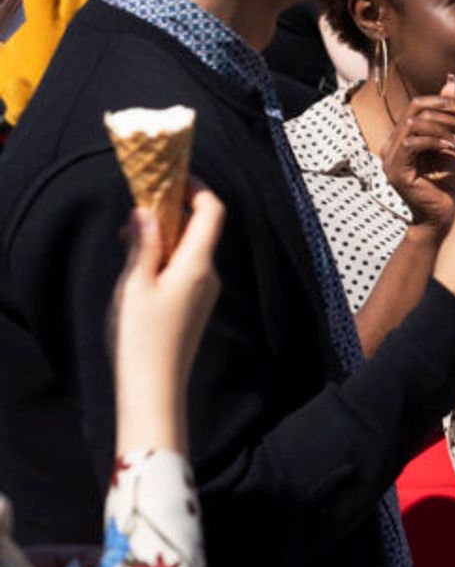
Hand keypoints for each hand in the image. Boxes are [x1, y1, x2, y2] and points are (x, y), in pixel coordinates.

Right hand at [111, 184, 224, 454]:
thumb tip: (146, 211)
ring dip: (165, 236)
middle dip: (172, 212)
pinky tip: (140, 269)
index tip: (171, 178)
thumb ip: (143, 246)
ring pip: (191, 249)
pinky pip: (187, 268)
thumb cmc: (142, 338)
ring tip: (129, 242)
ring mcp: (205, 291)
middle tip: (136, 213)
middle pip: (201, 227)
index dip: (196, 188)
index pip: (212, 211)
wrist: (155, 388)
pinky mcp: (195, 305)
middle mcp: (209, 274)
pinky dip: (167, 257)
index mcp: (198, 263)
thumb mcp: (135, 286)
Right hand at [379, 75, 454, 234]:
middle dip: (449, 111)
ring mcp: (390, 158)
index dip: (445, 101)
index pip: (418, 104)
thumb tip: (450, 81)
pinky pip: (413, 144)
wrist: (442, 217)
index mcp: (403, 136)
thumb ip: (448, 116)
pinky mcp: (396, 171)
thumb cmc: (447, 183)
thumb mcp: (451, 143)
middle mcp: (392, 144)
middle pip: (417, 110)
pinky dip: (438, 141)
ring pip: (416, 124)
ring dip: (448, 126)